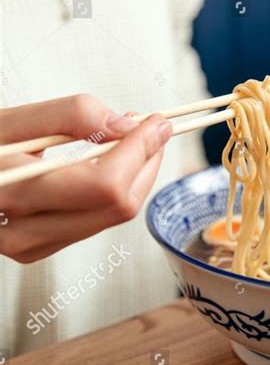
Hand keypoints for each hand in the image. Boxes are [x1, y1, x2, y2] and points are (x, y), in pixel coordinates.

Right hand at [0, 94, 171, 262]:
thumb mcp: (9, 120)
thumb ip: (70, 115)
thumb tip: (127, 125)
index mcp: (12, 192)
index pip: (104, 184)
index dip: (140, 151)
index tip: (158, 121)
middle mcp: (23, 232)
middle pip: (119, 205)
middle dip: (146, 161)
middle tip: (150, 127)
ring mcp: (30, 247)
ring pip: (113, 217)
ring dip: (134, 176)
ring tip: (130, 139)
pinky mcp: (36, 249)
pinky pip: (94, 222)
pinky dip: (112, 191)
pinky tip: (108, 163)